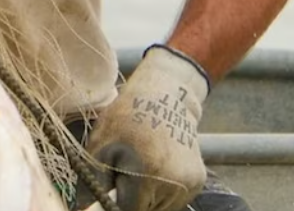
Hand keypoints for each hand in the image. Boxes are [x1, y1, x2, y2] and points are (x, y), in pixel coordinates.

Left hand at [75, 44, 209, 210]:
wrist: (165, 94)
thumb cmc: (126, 117)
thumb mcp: (100, 146)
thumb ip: (94, 186)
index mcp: (147, 172)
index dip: (116, 204)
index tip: (112, 191)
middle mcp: (174, 181)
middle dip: (132, 200)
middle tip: (125, 174)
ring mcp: (190, 182)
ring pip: (159, 208)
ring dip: (147, 197)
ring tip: (141, 168)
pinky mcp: (198, 180)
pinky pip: (173, 199)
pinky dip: (161, 190)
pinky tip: (156, 167)